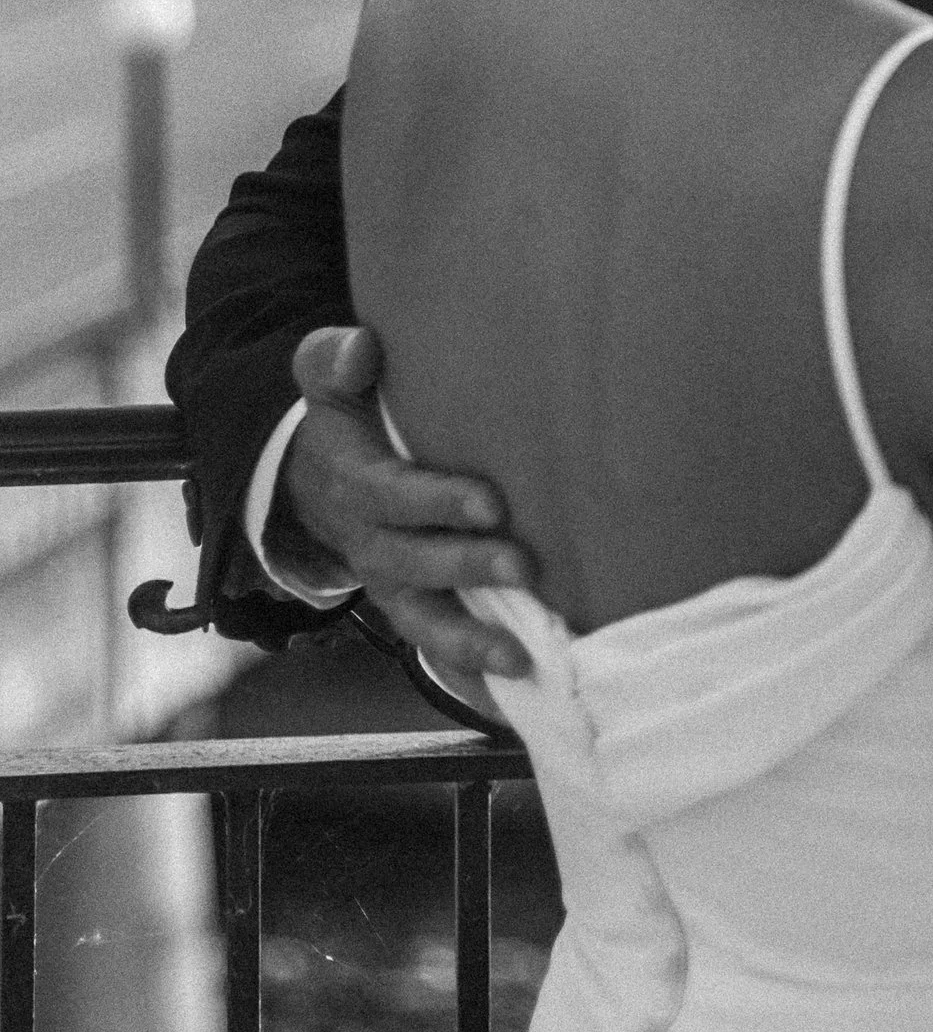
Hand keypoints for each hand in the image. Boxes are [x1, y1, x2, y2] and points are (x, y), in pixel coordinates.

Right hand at [279, 324, 537, 684]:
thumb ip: (335, 361)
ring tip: (522, 655)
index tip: (492, 503)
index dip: (439, 501)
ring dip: (470, 639)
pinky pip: (435, 642)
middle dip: (467, 568)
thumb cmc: (341, 420)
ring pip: (423, 618)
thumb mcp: (325, 382)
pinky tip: (520, 683)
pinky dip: (471, 667)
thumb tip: (360, 348)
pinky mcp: (409, 605)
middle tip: (524, 566)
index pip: (397, 496)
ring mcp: (388, 582)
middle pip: (415, 562)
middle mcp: (369, 543)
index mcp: (355, 486)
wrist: (308, 478)